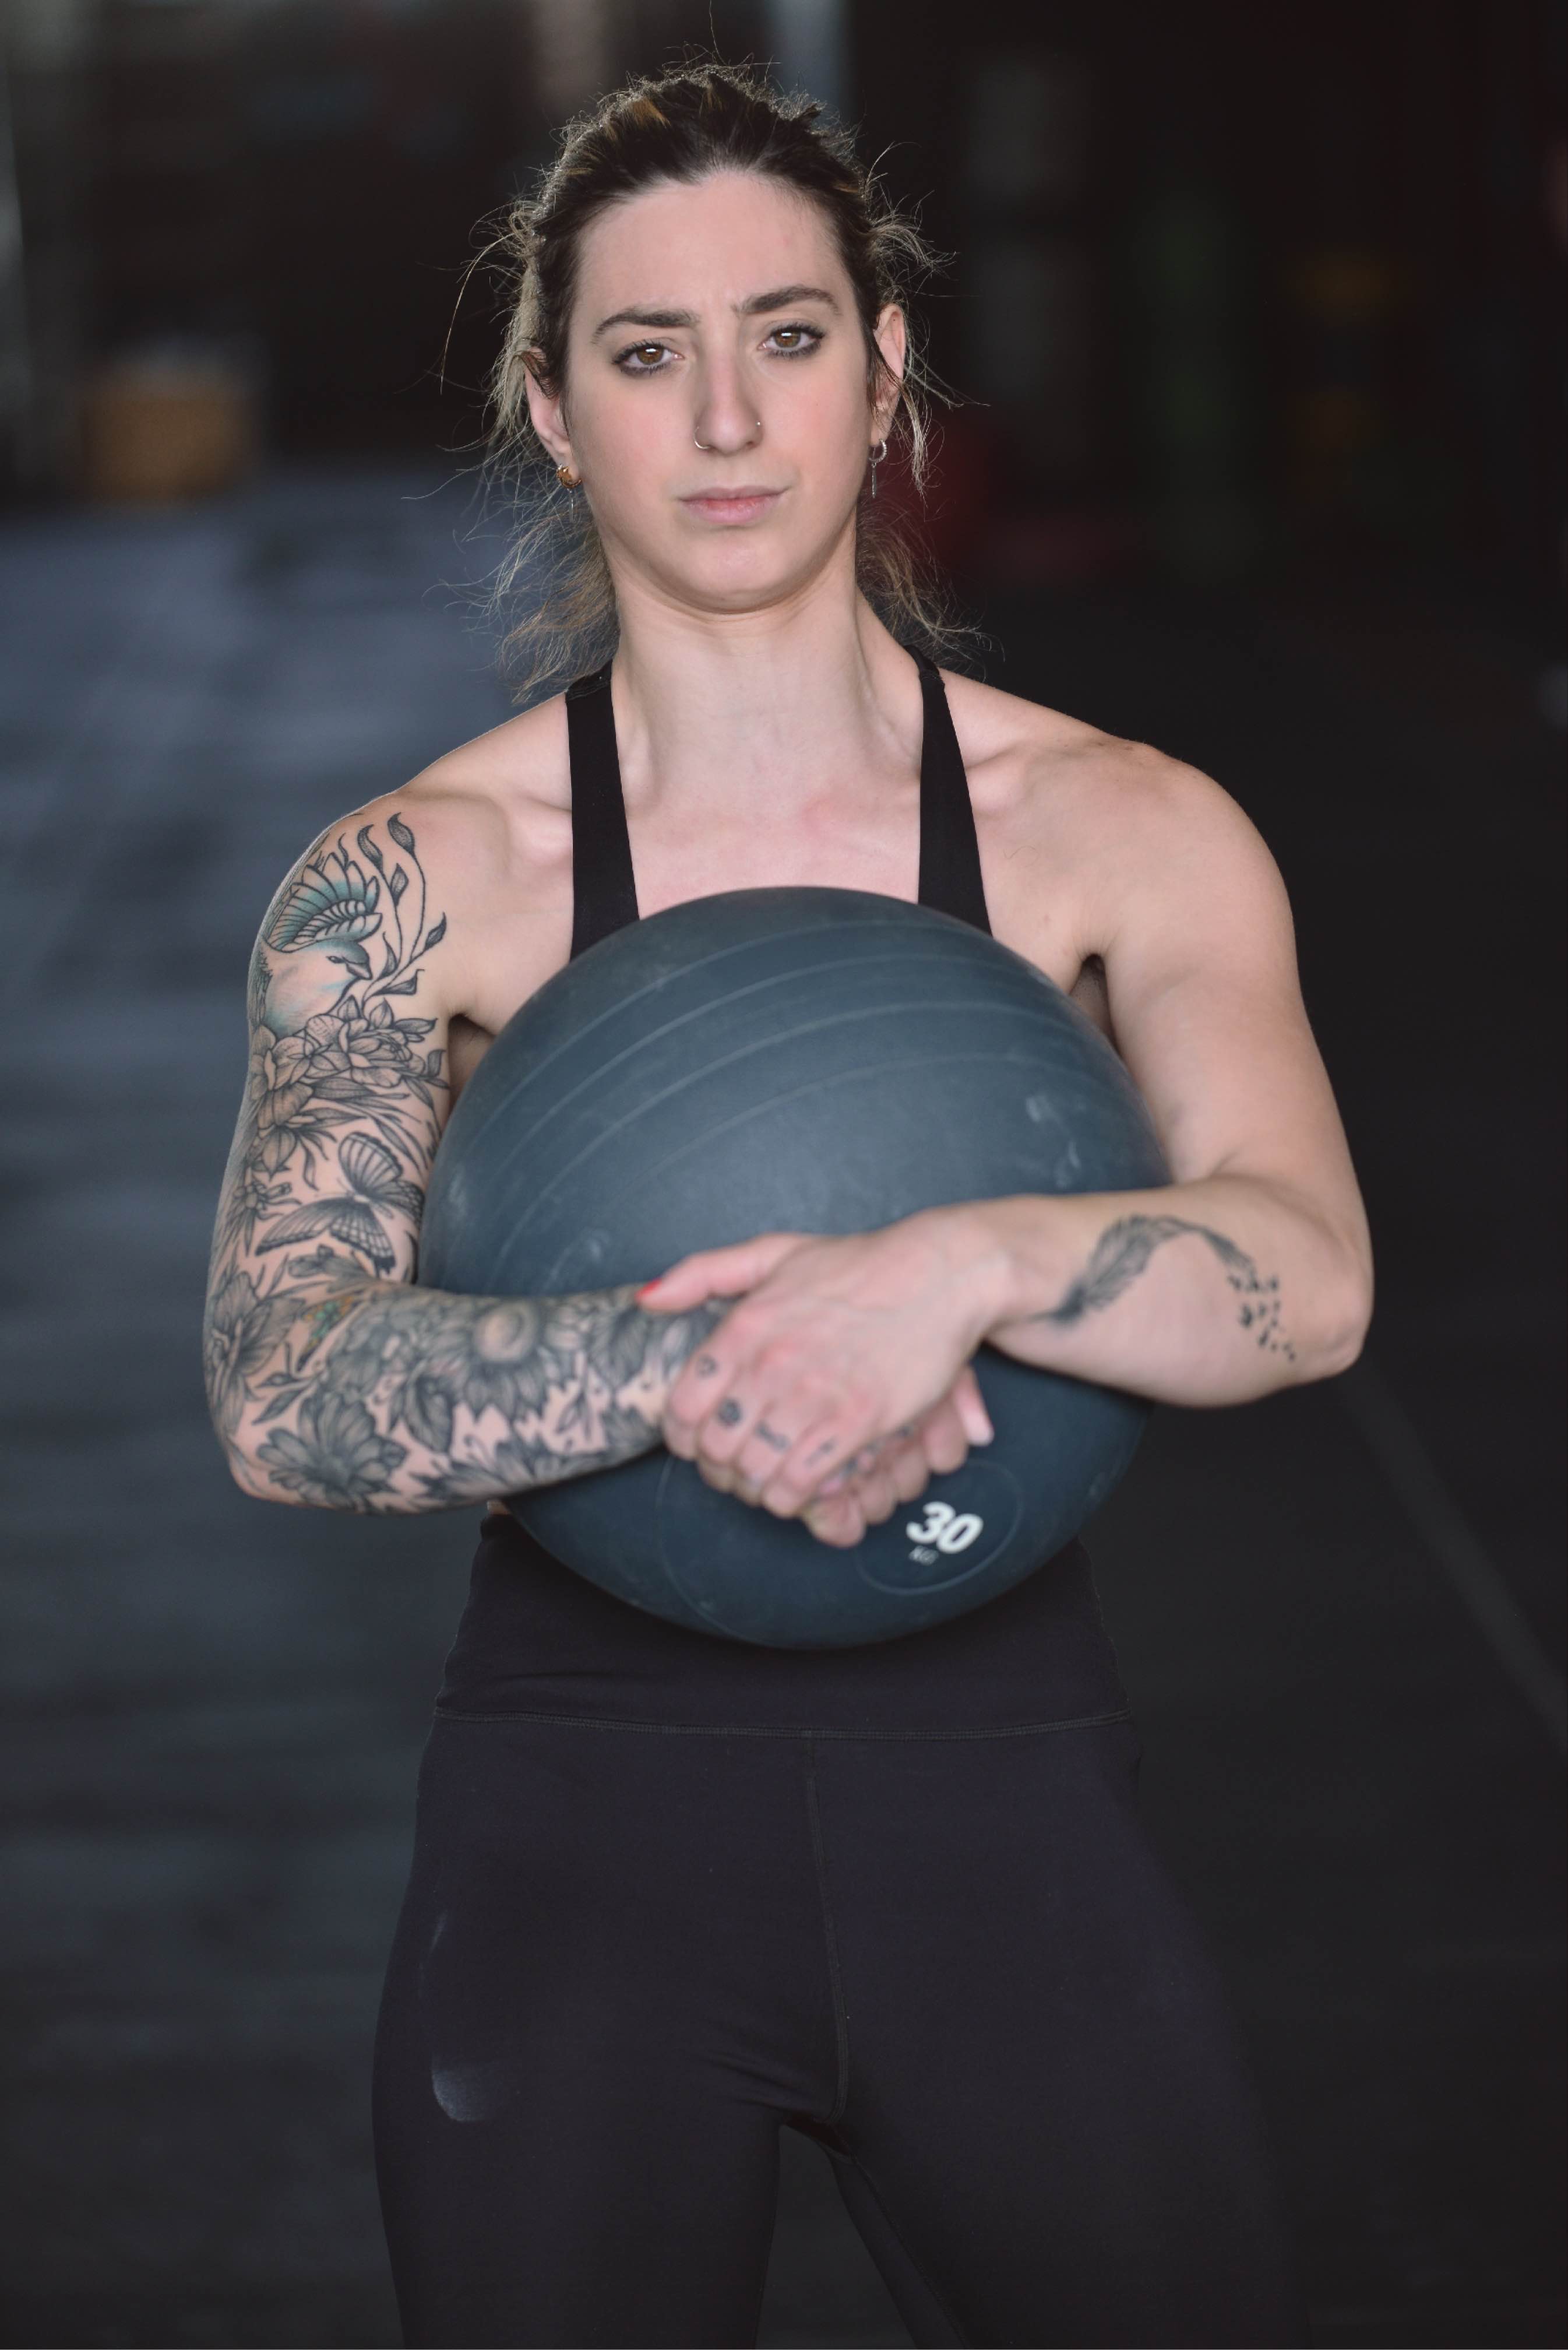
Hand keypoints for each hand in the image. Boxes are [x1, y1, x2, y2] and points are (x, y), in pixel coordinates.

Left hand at [640, 1219, 997, 1525]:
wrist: (937, 1274)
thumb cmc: (858, 1265)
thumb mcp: (773, 1251)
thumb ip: (702, 1272)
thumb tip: (647, 1301)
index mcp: (744, 1326)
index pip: (682, 1407)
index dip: (683, 1437)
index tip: (699, 1442)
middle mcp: (771, 1364)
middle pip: (715, 1448)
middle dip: (718, 1468)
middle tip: (735, 1466)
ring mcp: (813, 1395)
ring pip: (755, 1471)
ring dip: (755, 1486)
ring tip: (767, 1479)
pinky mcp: (857, 1422)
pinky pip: (801, 1482)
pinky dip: (793, 1494)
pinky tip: (799, 1483)